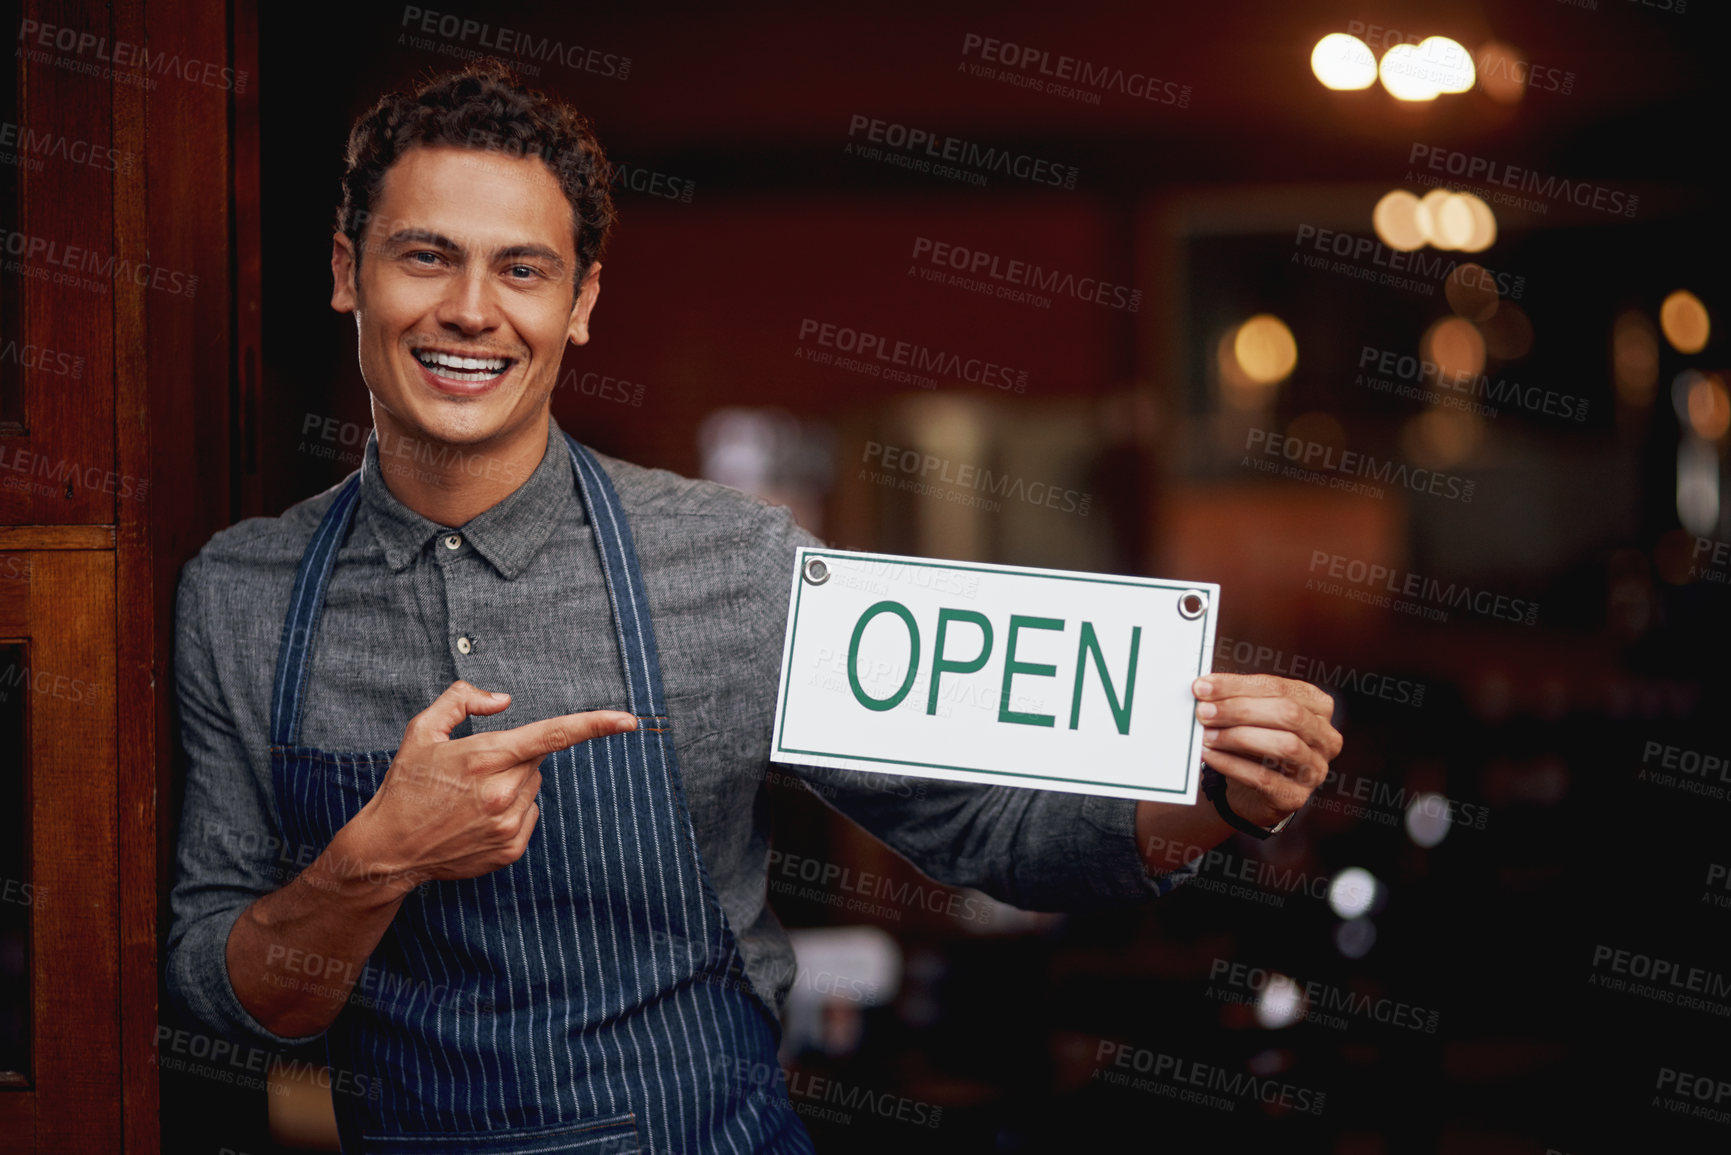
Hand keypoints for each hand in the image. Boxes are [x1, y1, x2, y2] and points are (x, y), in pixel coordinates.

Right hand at [344, 680, 636, 890]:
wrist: (389, 848)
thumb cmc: (406, 785)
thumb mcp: (423, 731)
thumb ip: (462, 700)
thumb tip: (504, 700)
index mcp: (485, 756)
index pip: (553, 734)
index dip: (595, 724)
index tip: (628, 720)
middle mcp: (503, 791)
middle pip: (537, 759)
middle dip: (514, 756)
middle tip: (475, 770)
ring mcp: (509, 824)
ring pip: (533, 787)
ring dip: (512, 784)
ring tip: (470, 797)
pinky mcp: (511, 849)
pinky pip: (529, 814)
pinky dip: (511, 811)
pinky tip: (477, 818)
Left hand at [1193, 673, 1341, 826]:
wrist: (1252, 792)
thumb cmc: (1254, 744)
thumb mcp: (1251, 716)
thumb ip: (1234, 699)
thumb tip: (1203, 689)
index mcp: (1318, 705)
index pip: (1278, 687)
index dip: (1238, 686)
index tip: (1202, 687)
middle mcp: (1325, 737)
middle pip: (1288, 713)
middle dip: (1240, 710)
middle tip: (1203, 711)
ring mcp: (1315, 769)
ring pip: (1284, 745)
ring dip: (1238, 737)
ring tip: (1206, 734)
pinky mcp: (1296, 796)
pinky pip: (1263, 777)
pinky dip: (1231, 764)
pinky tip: (1209, 754)